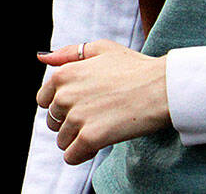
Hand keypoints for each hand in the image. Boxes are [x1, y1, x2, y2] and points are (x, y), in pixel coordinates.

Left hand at [35, 40, 169, 164]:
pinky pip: (71, 156)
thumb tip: (42, 58)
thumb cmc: (135, 67)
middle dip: (69, 123)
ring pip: (62, 140)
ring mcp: (76, 117)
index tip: (81, 106)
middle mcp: (64, 95)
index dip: (61, 106)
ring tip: (100, 130)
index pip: (43, 100)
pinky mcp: (90, 137)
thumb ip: (68, 53)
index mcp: (63, 74)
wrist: (163, 88)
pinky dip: (80, 155)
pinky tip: (96, 147)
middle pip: (53, 121)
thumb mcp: (100, 49)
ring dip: (77, 140)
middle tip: (95, 118)